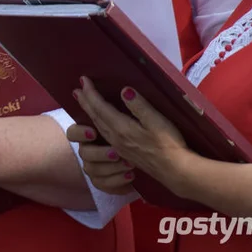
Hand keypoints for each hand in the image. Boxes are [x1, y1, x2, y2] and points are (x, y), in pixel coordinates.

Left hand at [69, 77, 192, 195]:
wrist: (175, 171)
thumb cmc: (169, 145)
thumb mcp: (156, 122)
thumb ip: (139, 106)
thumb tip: (124, 90)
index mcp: (121, 128)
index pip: (100, 107)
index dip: (90, 93)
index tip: (83, 80)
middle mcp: (115, 137)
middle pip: (95, 116)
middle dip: (85, 102)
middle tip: (76, 89)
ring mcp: (119, 146)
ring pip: (98, 126)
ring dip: (89, 112)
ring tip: (83, 103)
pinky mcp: (124, 152)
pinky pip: (104, 134)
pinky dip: (97, 123)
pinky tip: (99, 123)